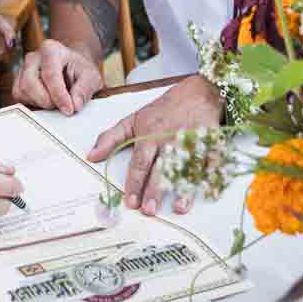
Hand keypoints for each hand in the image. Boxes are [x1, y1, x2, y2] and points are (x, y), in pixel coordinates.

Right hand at [13, 39, 102, 116]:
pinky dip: (32, 104)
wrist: (70, 66)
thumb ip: (85, 89)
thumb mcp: (91, 76)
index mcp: (51, 49)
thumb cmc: (79, 70)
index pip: (50, 74)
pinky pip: (19, 97)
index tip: (69, 109)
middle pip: (30, 83)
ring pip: (22, 91)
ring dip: (39, 103)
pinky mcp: (18, 82)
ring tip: (56, 103)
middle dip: (46, 101)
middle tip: (61, 107)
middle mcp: (33, 57)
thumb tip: (75, 105)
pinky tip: (46, 102)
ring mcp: (22, 69)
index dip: (59, 95)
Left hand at [84, 75, 222, 216]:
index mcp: (150, 134)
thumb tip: (91, 156)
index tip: (130, 202)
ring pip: (186, 167)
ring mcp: (192, 141)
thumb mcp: (134, 119)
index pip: (140, 162)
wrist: (199, 91)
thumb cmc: (164, 108)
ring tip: (178, 207)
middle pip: (162, 167)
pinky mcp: (211, 143)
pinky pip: (211, 162)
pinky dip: (210, 177)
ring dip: (183, 188)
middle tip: (149, 210)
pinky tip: (206, 193)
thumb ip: (111, 138)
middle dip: (155, 190)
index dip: (134, 182)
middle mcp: (170, 138)